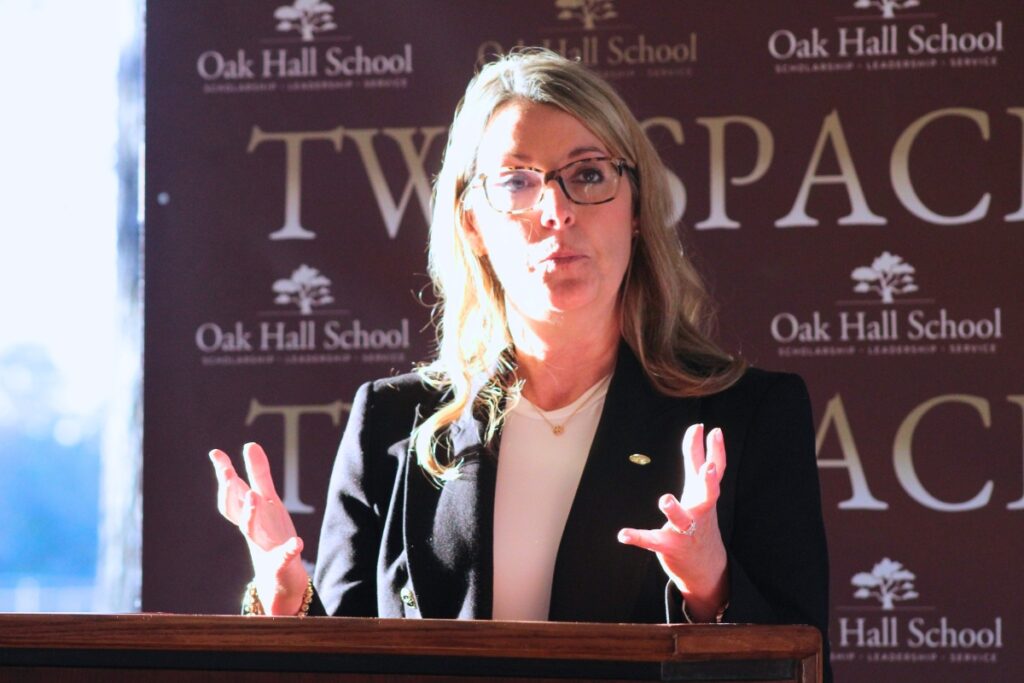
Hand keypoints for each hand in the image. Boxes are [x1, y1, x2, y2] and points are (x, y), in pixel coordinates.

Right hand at [209, 442, 308, 614]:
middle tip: (227, 472)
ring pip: (250, 530)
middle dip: (229, 491)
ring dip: (250, 514)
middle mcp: (251, 528)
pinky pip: (284, 556)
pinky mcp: (282, 562)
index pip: (232, 491)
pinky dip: (290, 549)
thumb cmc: (270, 532)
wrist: (279, 575)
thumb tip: (249, 444)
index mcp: (249, 512)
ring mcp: (264, 545)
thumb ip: (259, 474)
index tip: (215, 452)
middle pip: (234, 509)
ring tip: (255, 495)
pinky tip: (298, 542)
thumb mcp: (268, 499)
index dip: (224, 472)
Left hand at [617, 424, 728, 621]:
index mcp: (704, 495)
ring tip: (665, 499)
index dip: (715, 451)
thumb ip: (697, 457)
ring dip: (674, 509)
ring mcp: (686, 530)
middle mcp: (699, 511)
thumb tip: (699, 427)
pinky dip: (638, 537)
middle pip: (708, 495)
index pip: (714, 470)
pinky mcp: (670, 546)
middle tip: (708, 469)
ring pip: (682, 519)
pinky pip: (653, 541)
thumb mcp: (699, 488)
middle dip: (709, 482)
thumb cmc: (700, 517)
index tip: (713, 430)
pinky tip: (623, 534)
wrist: (706, 566)